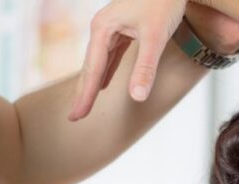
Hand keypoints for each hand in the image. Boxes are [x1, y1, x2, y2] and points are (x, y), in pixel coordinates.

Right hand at [68, 0, 238, 120]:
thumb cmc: (164, 3)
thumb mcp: (156, 37)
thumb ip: (145, 68)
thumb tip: (137, 97)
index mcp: (103, 28)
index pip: (93, 69)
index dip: (85, 95)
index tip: (77, 116)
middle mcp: (102, 28)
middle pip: (90, 66)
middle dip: (82, 93)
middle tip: (74, 118)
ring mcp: (110, 28)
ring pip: (98, 62)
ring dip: (91, 84)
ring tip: (84, 105)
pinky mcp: (121, 29)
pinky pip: (108, 56)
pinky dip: (104, 72)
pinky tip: (102, 85)